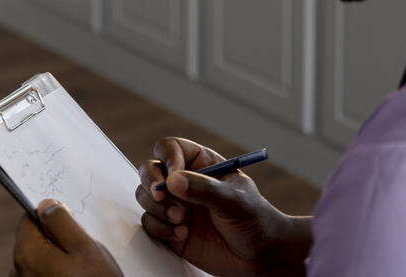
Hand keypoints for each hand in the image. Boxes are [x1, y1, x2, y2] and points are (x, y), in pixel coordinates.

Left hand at [11, 199, 121, 276]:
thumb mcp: (85, 247)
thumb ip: (61, 221)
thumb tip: (45, 205)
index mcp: (27, 254)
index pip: (29, 220)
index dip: (50, 219)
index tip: (67, 225)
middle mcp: (18, 273)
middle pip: (33, 242)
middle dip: (54, 243)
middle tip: (80, 255)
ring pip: (39, 262)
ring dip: (55, 262)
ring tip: (80, 273)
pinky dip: (54, 276)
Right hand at [136, 138, 306, 276]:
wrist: (260, 256)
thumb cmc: (254, 219)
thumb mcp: (234, 200)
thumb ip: (204, 189)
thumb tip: (173, 180)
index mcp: (200, 164)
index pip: (170, 148)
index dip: (167, 158)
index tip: (173, 176)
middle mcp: (183, 182)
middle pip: (149, 169)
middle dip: (151, 182)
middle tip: (161, 196)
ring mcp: (175, 205)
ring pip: (145, 196)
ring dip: (157, 208)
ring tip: (180, 221)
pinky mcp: (170, 229)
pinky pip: (149, 222)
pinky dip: (160, 228)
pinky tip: (182, 234)